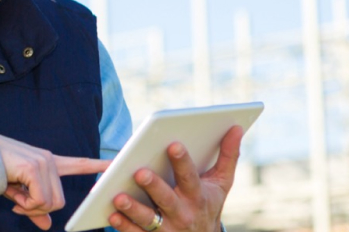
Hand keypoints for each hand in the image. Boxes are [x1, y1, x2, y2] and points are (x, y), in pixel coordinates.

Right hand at [0, 134, 110, 229]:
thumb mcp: (18, 194)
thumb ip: (34, 208)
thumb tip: (47, 226)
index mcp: (48, 163)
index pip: (79, 163)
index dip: (98, 166)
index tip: (117, 163)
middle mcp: (49, 160)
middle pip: (59, 201)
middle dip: (38, 209)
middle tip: (19, 203)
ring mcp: (44, 163)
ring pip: (50, 203)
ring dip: (30, 207)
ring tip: (14, 195)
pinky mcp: (35, 168)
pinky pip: (39, 200)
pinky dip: (25, 204)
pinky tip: (13, 193)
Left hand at [108, 125, 244, 231]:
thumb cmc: (208, 204)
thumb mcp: (221, 184)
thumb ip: (228, 156)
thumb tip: (237, 127)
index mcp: (198, 195)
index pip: (190, 177)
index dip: (182, 162)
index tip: (173, 144)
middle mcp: (183, 213)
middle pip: (167, 199)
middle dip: (154, 186)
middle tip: (139, 172)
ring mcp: (167, 229)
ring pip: (148, 219)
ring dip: (133, 209)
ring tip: (117, 196)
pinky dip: (124, 226)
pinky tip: (112, 215)